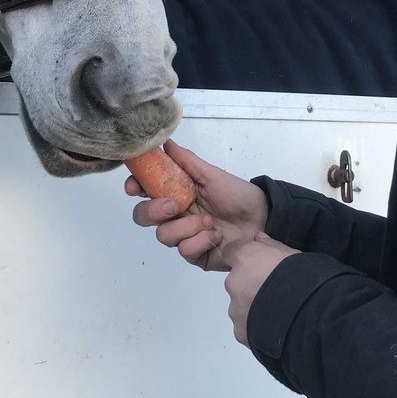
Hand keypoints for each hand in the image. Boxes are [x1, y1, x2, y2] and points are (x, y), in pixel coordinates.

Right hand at [126, 138, 268, 271]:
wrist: (263, 218)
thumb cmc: (238, 195)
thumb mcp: (212, 175)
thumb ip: (187, 161)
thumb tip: (166, 143)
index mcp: (177, 193)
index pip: (145, 191)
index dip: (135, 188)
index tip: (134, 186)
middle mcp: (176, 215)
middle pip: (144, 217)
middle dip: (153, 211)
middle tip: (174, 206)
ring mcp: (185, 236)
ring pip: (163, 235)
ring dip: (188, 227)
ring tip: (210, 221)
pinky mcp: (196, 254)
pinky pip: (185, 250)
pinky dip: (201, 241)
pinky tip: (215, 235)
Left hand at [223, 233, 299, 344]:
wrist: (309, 313)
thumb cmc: (302, 277)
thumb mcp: (291, 253)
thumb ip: (270, 246)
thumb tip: (259, 239)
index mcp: (245, 259)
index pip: (231, 252)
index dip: (244, 258)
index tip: (257, 264)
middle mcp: (234, 282)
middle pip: (236, 281)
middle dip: (250, 286)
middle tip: (273, 292)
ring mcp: (235, 310)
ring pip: (240, 306)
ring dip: (253, 307)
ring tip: (277, 312)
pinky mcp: (240, 332)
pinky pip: (245, 326)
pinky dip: (255, 326)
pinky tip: (274, 326)